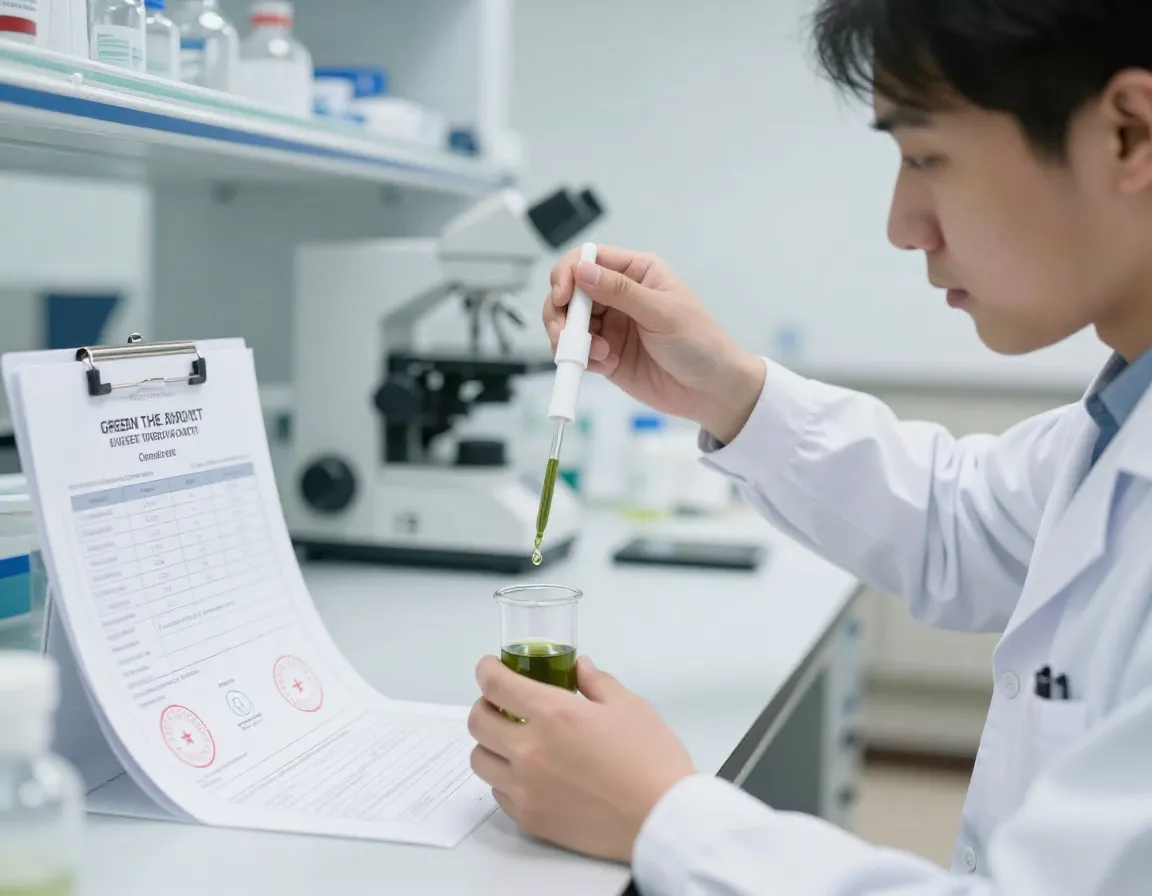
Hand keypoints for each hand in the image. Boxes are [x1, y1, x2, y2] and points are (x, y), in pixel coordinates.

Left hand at [469, 655, 694, 863]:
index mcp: (552, 714)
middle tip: (502, 703)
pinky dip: (504, 777)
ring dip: (490, 743)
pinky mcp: (530, 818)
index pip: (495, 685)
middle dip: (485, 705)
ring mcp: (525, 788)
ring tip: (512, 740)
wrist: (661, 820)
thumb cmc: (651, 760)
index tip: (489, 667)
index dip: (486, 670)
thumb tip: (579, 668)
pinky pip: (498, 792)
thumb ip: (596, 682)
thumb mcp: (629, 706)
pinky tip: (527, 773)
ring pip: (480, 759)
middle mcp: (529, 751)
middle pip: (477, 721)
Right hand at [544, 245, 765, 442]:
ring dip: (569, 338)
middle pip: (569, 292)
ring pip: (568, 323)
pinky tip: (604, 364)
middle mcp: (618, 295)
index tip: (562, 296)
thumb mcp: (662, 312)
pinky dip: (581, 358)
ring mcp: (610, 326)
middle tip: (563, 334)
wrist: (712, 390)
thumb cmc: (699, 342)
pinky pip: (579, 352)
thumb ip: (620, 291)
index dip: (568, 274)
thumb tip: (582, 270)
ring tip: (593, 354)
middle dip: (560, 312)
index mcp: (636, 272)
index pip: (588, 259)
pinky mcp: (606, 355)